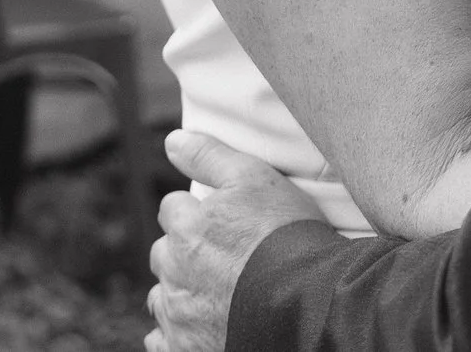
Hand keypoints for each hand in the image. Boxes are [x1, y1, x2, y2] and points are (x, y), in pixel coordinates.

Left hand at [148, 131, 334, 351]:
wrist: (308, 302)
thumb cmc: (287, 238)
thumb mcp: (255, 178)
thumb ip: (209, 156)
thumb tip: (172, 140)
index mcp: (186, 228)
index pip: (172, 209)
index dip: (195, 212)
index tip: (217, 221)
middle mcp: (175, 272)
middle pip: (164, 255)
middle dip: (183, 253)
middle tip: (218, 258)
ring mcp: (179, 316)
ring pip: (163, 299)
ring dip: (179, 294)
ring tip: (213, 294)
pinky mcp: (186, 349)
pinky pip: (163, 343)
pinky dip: (175, 335)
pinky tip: (199, 328)